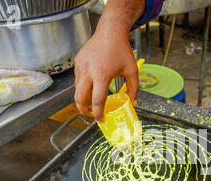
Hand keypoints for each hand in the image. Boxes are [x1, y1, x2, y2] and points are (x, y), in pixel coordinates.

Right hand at [74, 0, 144, 121]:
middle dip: (84, 110)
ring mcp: (80, 66)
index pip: (97, 101)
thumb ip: (133, 89)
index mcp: (102, 75)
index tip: (101, 119)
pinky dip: (83, 86)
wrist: (110, 31)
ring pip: (77, 89)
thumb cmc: (122, 50)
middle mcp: (88, 72)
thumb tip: (133, 103)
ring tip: (92, 102)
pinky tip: (92, 85)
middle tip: (91, 114)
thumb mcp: (132, 71)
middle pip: (79, 99)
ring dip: (83, 98)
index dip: (98, 114)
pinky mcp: (77, 62)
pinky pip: (77, 79)